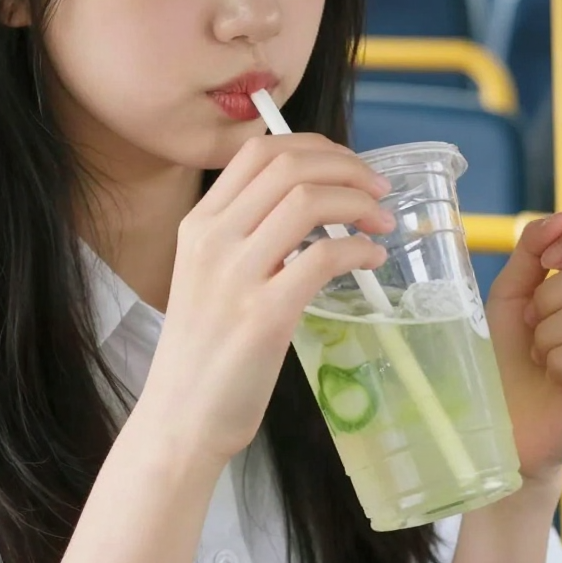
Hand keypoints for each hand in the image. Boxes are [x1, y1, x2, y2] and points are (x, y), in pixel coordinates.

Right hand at [140, 134, 394, 466]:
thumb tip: (311, 202)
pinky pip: (323, 257)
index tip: (347, 165)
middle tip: (377, 190)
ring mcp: (235, 276)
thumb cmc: (203, 347)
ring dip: (357, 202)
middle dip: (346, 167)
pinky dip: (358, 248)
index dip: (313, 146)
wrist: (180, 417)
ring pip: (307, 201)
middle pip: (288, 167)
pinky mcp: (263, 316)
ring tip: (381, 221)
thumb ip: (245, 234)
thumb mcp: (208, 273)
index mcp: (199, 223)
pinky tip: (371, 258)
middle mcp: (212, 239)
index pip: (258, 151)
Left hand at [485, 210, 561, 484]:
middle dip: (550, 296)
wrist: (500, 414)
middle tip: (534, 327)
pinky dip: (561, 357)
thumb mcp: (511, 292)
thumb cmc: (507, 353)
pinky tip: (556, 373)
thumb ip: (533, 251)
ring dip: (550, 332)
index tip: (549, 261)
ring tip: (543, 353)